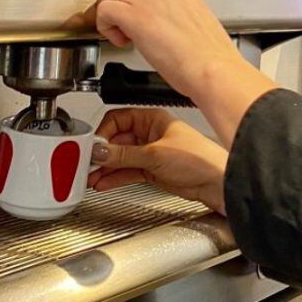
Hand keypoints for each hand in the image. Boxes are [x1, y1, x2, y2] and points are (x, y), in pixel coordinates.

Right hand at [89, 108, 228, 214]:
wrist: (215, 181)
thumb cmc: (199, 158)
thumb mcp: (156, 154)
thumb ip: (124, 155)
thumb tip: (99, 151)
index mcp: (153, 119)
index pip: (118, 119)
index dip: (103, 133)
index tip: (91, 147)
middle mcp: (150, 133)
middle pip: (116, 140)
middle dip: (100, 153)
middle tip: (85, 164)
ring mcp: (150, 152)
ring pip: (120, 158)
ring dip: (105, 168)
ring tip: (90, 177)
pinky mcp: (152, 169)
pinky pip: (127, 171)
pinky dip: (114, 177)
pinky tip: (103, 182)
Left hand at [93, 0, 272, 112]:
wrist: (212, 67)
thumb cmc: (210, 55)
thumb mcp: (197, 23)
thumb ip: (176, 15)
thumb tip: (164, 25)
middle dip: (122, 8)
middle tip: (132, 31)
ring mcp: (149, 0)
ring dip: (112, 18)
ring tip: (128, 38)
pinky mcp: (136, 16)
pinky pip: (104, 12)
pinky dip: (106, 27)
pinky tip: (122, 39)